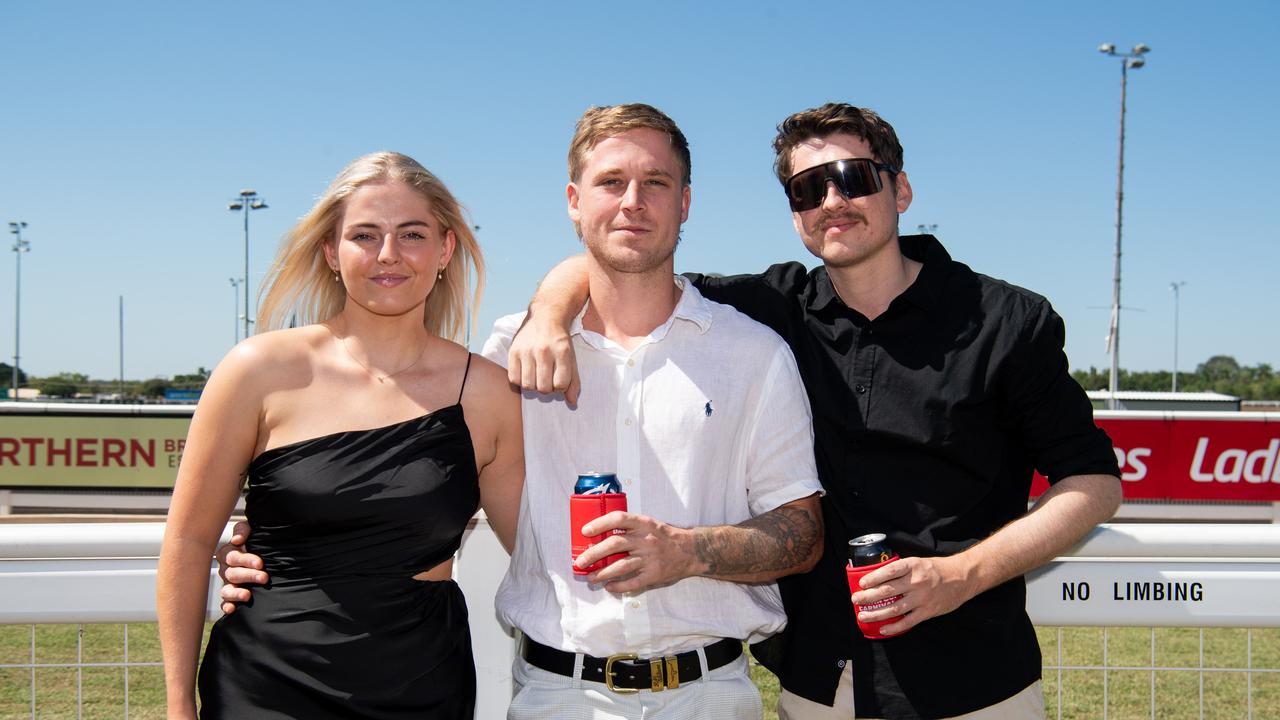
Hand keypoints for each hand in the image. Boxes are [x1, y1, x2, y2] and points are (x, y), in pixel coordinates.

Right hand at [214, 520, 268, 614]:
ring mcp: (227, 583)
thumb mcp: (250, 529)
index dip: (246, 560)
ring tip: (247, 595)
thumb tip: (237, 539)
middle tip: (264, 577)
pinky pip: (225, 602)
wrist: (261, 551)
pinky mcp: (230, 595)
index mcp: (228, 553)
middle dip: (249, 576)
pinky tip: (231, 609)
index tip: (260, 563)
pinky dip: (227, 606)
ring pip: (226, 589)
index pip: (233, 557)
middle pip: (233, 574)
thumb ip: (243, 530)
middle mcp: (225, 569)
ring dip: (236, 593)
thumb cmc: (253, 539)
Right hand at [508, 313, 579, 404]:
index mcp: (562, 352)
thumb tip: (572, 402)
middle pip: (543, 388)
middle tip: (547, 378)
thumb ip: (573, 380)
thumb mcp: (571, 357)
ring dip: (533, 385)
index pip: (560, 384)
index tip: (559, 379)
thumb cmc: (560, 341)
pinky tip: (526, 372)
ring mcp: (527, 351)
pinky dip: (520, 380)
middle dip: (547, 388)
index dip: (560, 386)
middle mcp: (544, 351)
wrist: (546, 316)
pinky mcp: (513, 351)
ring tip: (536, 375)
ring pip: (528, 386)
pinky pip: (514, 379)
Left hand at [574, 512, 700, 593]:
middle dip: (593, 554)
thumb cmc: (665, 537)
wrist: (691, 550)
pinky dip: (618, 586)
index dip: (600, 524)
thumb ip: (630, 528)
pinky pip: (633, 582)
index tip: (585, 531)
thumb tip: (600, 535)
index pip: (618, 518)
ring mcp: (650, 558)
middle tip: (580, 562)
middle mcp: (646, 539)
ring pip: (621, 566)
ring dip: (602, 573)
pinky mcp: (654, 574)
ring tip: (590, 577)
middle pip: (614, 544)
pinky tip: (609, 586)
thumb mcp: (649, 524)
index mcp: (643, 524)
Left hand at [850, 555, 974, 635]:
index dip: (873, 578)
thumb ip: (902, 569)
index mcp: (913, 566)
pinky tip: (882, 629)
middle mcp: (916, 582)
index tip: (861, 583)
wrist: (963, 577)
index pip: (889, 572)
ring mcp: (922, 598)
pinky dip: (894, 627)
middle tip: (855, 600)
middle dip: (868, 596)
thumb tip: (879, 575)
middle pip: (887, 591)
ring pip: (894, 608)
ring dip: (876, 613)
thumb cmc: (937, 569)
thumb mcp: (919, 562)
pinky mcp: (928, 611)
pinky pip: (908, 621)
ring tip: (863, 615)